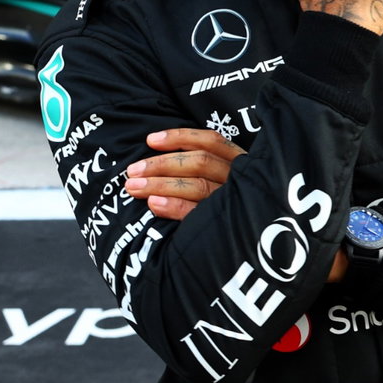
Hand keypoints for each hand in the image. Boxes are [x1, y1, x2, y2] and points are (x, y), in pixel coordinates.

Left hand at [123, 128, 246, 219]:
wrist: (250, 244)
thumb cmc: (223, 206)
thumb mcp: (220, 179)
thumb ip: (199, 166)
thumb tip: (156, 150)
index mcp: (239, 162)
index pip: (211, 141)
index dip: (180, 137)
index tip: (150, 140)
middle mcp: (238, 178)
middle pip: (200, 162)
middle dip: (162, 164)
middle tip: (132, 171)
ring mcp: (233, 202)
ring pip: (198, 185)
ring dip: (161, 184)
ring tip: (134, 187)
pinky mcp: (225, 225)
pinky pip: (198, 212)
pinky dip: (175, 206)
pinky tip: (154, 204)